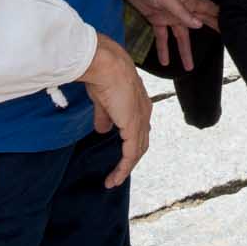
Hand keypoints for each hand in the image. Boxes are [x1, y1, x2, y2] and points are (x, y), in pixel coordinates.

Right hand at [77, 35, 152, 187]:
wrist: (105, 65)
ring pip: (137, 151)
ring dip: (125, 168)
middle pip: (140, 143)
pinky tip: (115, 178)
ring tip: (113, 181)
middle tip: (116, 174)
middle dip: (128, 160)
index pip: (137, 129)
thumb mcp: (102, 99)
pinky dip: (124, 168)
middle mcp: (144, 113)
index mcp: (139, 104)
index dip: (129, 144)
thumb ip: (104, 116)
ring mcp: (140, 121)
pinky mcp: (133, 128)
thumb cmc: (102, 74)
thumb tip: (102, 130)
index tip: (118, 156)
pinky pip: (130, 154)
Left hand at [117, 0, 218, 70]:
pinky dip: (163, 48)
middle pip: (199, 22)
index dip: (220, 17)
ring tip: (189, 67)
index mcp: (187, 0)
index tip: (233, 26)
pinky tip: (164, 61)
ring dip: (184, 50)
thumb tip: (199, 25)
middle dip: (211, 31)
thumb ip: (182, 13)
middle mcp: (181, 9)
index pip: (208, 9)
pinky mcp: (156, 19)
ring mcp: (169, 15)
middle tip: (224, 44)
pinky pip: (162, 36)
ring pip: (181, 35)